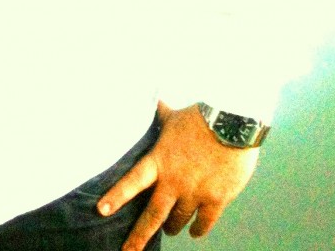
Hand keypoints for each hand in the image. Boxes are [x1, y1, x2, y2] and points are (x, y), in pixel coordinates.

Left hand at [97, 102, 258, 249]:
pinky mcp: (216, 199)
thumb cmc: (202, 117)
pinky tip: (194, 232)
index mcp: (160, 161)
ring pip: (179, 220)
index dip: (116, 197)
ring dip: (173, 226)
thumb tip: (154, 98)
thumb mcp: (175, 116)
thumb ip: (161, 114)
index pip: (133, 182)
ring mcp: (195, 193)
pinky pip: (204, 222)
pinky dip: (198, 229)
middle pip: (153, 215)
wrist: (232, 124)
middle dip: (139, 236)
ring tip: (170, 230)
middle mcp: (174, 181)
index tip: (101, 210)